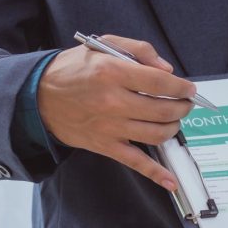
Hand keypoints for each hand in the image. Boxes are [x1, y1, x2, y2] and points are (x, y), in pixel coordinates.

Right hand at [37, 35, 197, 189]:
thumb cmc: (72, 70)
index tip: (189, 89)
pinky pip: (136, 162)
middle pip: (163, 110)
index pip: (160, 83)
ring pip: (157, 134)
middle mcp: (113, 101)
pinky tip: (171, 181)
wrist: (38, 97)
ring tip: (174, 120)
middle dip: (182, 107)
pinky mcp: (105, 146)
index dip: (182, 87)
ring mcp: (110, 127)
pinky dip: (156, 174)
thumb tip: (167, 70)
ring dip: (174, 128)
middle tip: (185, 103)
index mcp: (113, 73)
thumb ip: (139, 50)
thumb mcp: (102, 46)